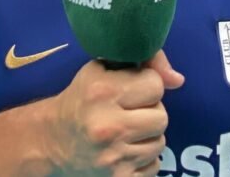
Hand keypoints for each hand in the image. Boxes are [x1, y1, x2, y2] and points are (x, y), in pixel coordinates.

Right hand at [44, 51, 184, 175]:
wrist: (50, 144)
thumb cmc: (80, 101)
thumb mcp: (100, 71)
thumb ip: (143, 63)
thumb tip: (179, 79)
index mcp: (102, 92)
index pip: (155, 84)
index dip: (146, 85)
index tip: (131, 90)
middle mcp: (109, 126)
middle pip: (161, 116)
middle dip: (148, 112)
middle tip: (128, 113)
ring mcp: (114, 158)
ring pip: (160, 142)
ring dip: (146, 137)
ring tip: (125, 134)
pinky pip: (153, 166)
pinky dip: (142, 159)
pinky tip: (123, 153)